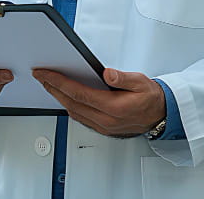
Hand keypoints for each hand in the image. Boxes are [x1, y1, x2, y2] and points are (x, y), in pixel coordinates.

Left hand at [32, 67, 165, 137]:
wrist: (162, 115)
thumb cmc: (151, 98)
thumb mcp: (141, 82)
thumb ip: (123, 78)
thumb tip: (108, 74)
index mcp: (113, 107)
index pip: (78, 93)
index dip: (59, 82)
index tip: (46, 74)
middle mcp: (106, 120)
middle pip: (71, 103)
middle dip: (53, 88)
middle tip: (41, 76)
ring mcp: (104, 126)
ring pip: (74, 112)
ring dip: (59, 98)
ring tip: (49, 84)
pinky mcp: (104, 128)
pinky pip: (81, 118)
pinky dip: (69, 106)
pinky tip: (65, 98)